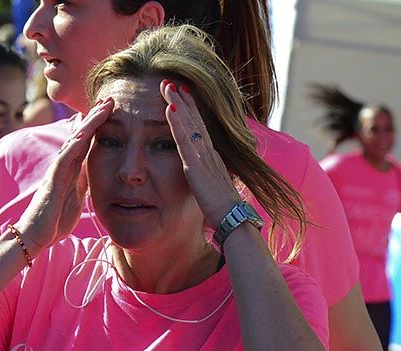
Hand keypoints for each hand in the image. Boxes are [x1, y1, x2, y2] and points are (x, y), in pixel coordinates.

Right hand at [16, 97, 113, 251]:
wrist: (36, 236)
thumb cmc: (55, 220)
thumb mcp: (76, 197)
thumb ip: (84, 182)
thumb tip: (95, 171)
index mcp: (71, 170)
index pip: (87, 142)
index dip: (99, 126)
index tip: (113, 110)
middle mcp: (63, 166)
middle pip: (81, 135)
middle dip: (95, 117)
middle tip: (110, 98)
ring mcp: (57, 171)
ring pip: (74, 141)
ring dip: (88, 124)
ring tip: (102, 107)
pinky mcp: (53, 181)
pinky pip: (64, 159)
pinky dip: (74, 145)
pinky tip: (83, 133)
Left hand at [160, 80, 242, 227]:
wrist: (232, 218)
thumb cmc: (222, 209)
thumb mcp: (212, 188)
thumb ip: (207, 177)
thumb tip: (205, 175)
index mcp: (211, 157)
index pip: (199, 128)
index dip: (190, 110)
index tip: (181, 95)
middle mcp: (208, 152)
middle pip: (194, 119)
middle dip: (183, 99)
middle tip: (171, 81)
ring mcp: (203, 157)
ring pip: (189, 124)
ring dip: (178, 104)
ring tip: (167, 86)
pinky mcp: (196, 166)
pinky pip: (184, 140)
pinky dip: (177, 123)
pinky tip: (169, 109)